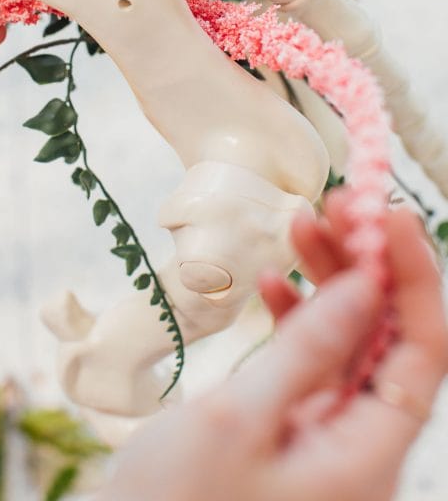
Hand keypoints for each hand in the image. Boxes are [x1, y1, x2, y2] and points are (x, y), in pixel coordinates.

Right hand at [100, 199, 447, 500]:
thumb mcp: (238, 420)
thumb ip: (308, 351)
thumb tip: (364, 286)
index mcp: (365, 458)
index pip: (423, 352)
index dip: (416, 278)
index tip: (386, 214)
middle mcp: (358, 449)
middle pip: (388, 340)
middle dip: (367, 266)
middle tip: (337, 204)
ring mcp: (325, 442)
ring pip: (351, 345)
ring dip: (330, 282)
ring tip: (301, 224)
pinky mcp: (291, 434)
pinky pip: (313, 365)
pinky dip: (296, 318)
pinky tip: (271, 284)